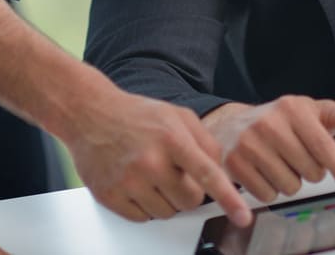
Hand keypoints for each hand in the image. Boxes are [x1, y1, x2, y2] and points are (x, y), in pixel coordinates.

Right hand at [66, 84, 251, 226]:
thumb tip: (220, 170)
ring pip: (167, 213)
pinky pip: (143, 218)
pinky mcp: (111, 197)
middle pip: (189, 201)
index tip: (242, 216)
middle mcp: (151, 161)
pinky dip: (145, 206)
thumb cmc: (138, 115)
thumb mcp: (178, 115)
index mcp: (172, 138)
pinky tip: (138, 182)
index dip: (228, 198)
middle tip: (175, 173)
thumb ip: (205, 140)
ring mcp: (130, 181)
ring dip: (166, 199)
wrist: (91, 115)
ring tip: (153, 173)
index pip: (207, 173)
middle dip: (189, 191)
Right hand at [203, 96, 334, 204]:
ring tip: (279, 161)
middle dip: (311, 169)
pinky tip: (264, 171)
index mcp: (293, 108)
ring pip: (290, 187)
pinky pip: (268, 195)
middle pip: (311, 172)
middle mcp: (269, 124)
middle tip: (298, 154)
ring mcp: (249, 144)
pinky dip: (271, 189)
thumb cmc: (281, 120)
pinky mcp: (234, 164)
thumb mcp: (316, 111)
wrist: (232, 124)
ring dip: (291, 180)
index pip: (323, 145)